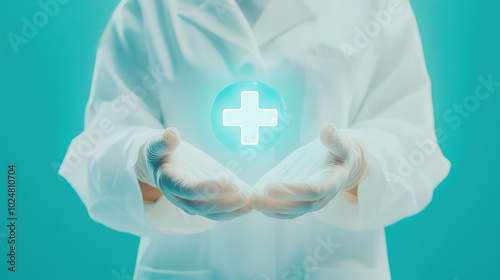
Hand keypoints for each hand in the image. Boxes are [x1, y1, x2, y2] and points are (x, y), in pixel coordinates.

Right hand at [135, 127, 251, 220]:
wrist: (160, 165)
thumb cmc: (161, 153)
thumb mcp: (157, 145)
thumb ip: (164, 142)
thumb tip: (172, 133)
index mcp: (169, 182)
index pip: (189, 190)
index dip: (209, 188)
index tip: (230, 182)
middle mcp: (180, 198)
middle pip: (203, 207)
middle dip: (226, 202)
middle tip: (246, 194)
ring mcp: (191, 204)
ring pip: (212, 214)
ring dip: (234, 210)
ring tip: (252, 202)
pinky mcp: (203, 205)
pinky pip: (218, 213)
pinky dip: (234, 211)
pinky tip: (250, 203)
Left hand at [252, 123, 367, 218]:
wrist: (337, 163)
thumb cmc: (338, 151)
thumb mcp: (340, 143)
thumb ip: (334, 139)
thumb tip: (327, 128)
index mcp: (332, 182)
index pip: (313, 190)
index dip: (292, 190)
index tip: (269, 187)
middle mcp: (322, 198)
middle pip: (300, 206)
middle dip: (277, 204)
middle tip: (256, 198)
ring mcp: (310, 203)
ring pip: (290, 212)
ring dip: (270, 208)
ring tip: (252, 200)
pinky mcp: (299, 203)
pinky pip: (284, 211)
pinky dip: (269, 208)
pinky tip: (254, 200)